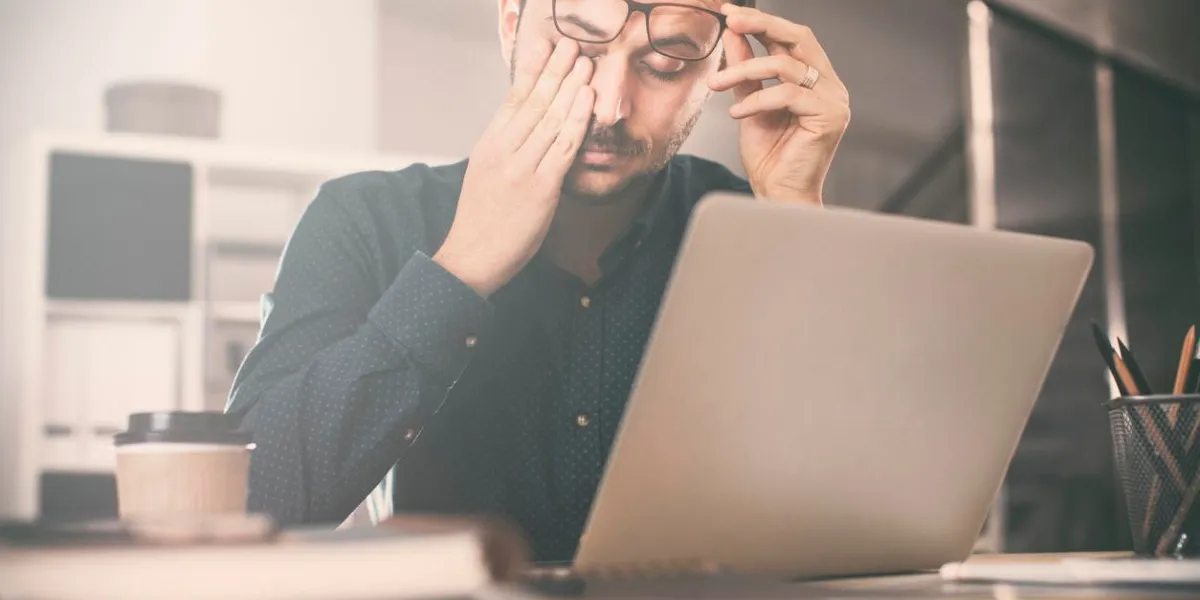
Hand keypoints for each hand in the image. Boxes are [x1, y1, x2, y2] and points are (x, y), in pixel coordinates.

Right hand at [434, 38, 594, 296]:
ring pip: (551, 119)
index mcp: (488, 145)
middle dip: (556, 71)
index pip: (513, 99)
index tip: (546, 48)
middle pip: (535, 102)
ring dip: (571, 88)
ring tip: (586, 65)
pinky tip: (587, 100)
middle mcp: (503, 151)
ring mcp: (522, 168)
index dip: (533, 70)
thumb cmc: (481, 220)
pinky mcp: (541, 188)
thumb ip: (504, 148)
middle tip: (572, 47)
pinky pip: (564, 147)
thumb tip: (526, 127)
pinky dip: (577, 120)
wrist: (472, 258)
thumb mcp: (485, 173)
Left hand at [708, 4, 850, 204]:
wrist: (777, 195)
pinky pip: (787, 94)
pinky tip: (738, 114)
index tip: (730, 13)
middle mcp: (830, 85)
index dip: (762, 21)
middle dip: (761, 24)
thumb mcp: (749, 103)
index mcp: (815, 79)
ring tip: (717, 84)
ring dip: (744, 69)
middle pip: (799, 37)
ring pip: (786, 65)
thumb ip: (745, 69)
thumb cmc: (769, 158)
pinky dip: (756, 100)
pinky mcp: (830, 116)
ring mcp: (834, 100)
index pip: (792, 37)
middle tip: (730, 21)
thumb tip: (733, 33)